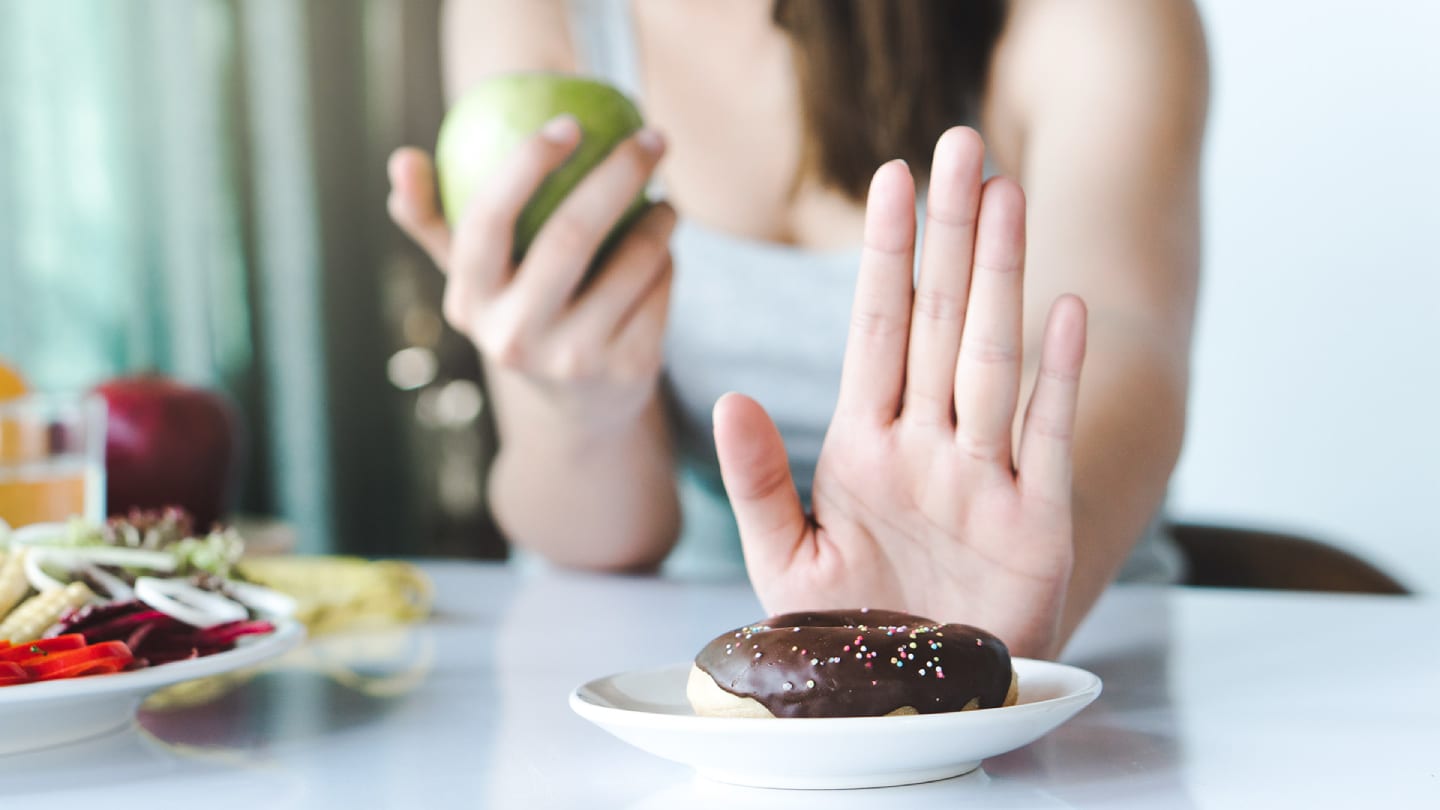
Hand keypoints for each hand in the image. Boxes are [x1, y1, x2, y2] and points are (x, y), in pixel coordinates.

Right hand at [387, 117, 675, 432]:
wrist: (578, 409)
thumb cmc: (520, 313)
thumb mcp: (475, 279)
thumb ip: (434, 220)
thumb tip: (403, 159)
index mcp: (471, 302)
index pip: (486, 221)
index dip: (526, 164)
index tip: (568, 124)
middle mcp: (516, 336)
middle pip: (571, 235)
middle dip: (618, 174)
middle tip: (650, 139)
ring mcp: (573, 359)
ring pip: (632, 261)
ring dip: (659, 219)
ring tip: (663, 201)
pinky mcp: (627, 370)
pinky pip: (660, 288)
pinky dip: (668, 260)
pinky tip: (664, 251)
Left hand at [713, 127, 1086, 658]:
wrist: (916, 703)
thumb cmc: (853, 629)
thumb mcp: (786, 559)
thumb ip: (759, 480)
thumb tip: (729, 396)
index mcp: (865, 447)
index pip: (876, 330)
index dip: (884, 255)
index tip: (890, 179)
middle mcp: (929, 447)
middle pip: (938, 322)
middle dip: (948, 235)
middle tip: (960, 145)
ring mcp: (984, 480)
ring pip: (991, 359)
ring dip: (999, 280)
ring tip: (1006, 196)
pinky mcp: (1035, 526)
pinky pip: (1046, 440)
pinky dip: (1057, 379)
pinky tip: (1066, 310)